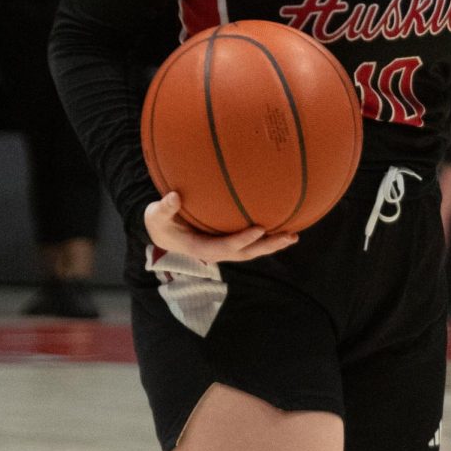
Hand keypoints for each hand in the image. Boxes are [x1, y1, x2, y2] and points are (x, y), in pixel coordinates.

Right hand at [144, 192, 296, 263]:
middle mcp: (215, 252)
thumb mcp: (156, 215)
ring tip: (293, 236)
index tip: (260, 228)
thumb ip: (164, 208)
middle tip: (288, 236)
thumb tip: (174, 197)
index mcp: (200, 248)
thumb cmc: (161, 222)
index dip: (243, 239)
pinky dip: (266, 239)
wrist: (162, 233)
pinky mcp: (228, 243)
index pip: (225, 247)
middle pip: (246, 253)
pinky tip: (283, 229)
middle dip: (267, 246)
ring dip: (272, 245)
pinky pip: (250, 244)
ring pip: (251, 251)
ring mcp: (223, 249)